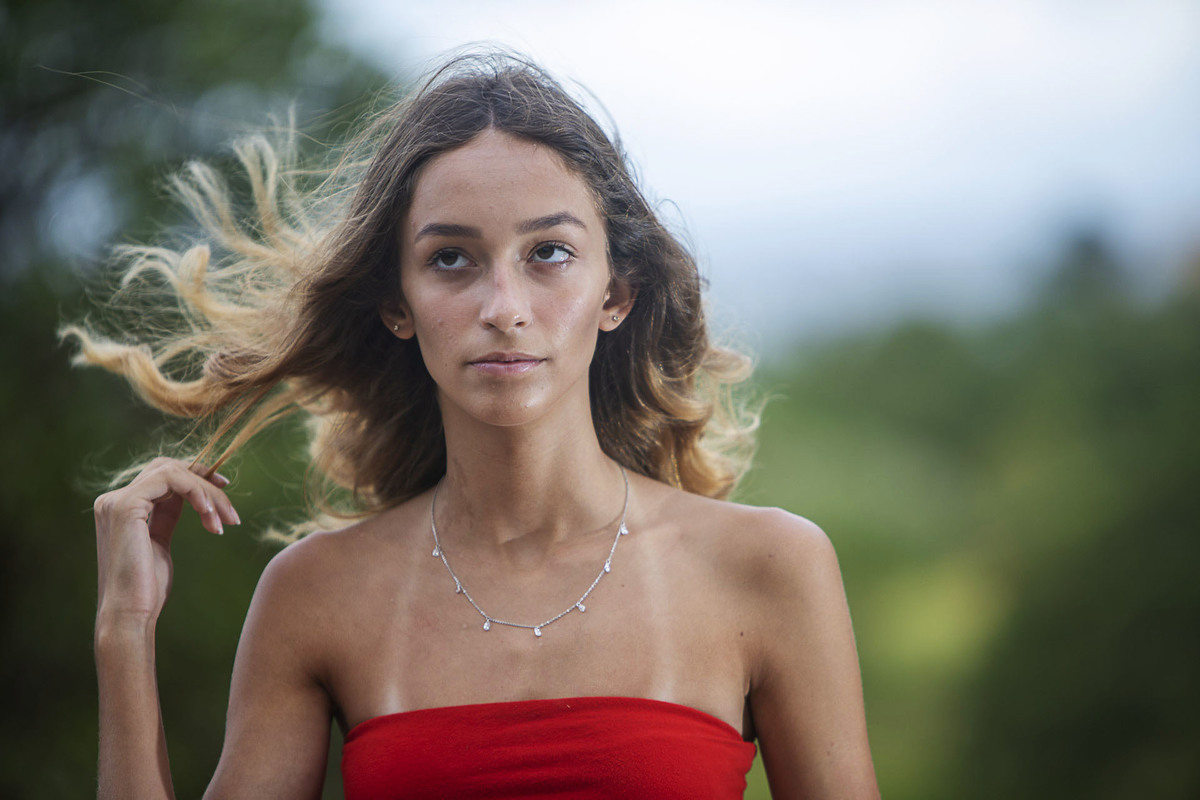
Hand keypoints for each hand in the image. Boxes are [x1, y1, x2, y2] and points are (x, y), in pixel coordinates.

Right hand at [93, 458, 239, 629]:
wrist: (130, 614)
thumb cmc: (147, 588)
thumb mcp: (160, 543)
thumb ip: (166, 515)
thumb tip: (190, 497)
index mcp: (120, 507)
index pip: (162, 475)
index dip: (196, 477)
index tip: (224, 488)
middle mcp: (113, 499)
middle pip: (169, 468)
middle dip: (206, 483)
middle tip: (230, 510)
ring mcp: (116, 500)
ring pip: (174, 472)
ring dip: (207, 493)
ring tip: (225, 521)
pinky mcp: (125, 505)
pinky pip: (171, 479)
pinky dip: (197, 492)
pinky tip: (210, 516)